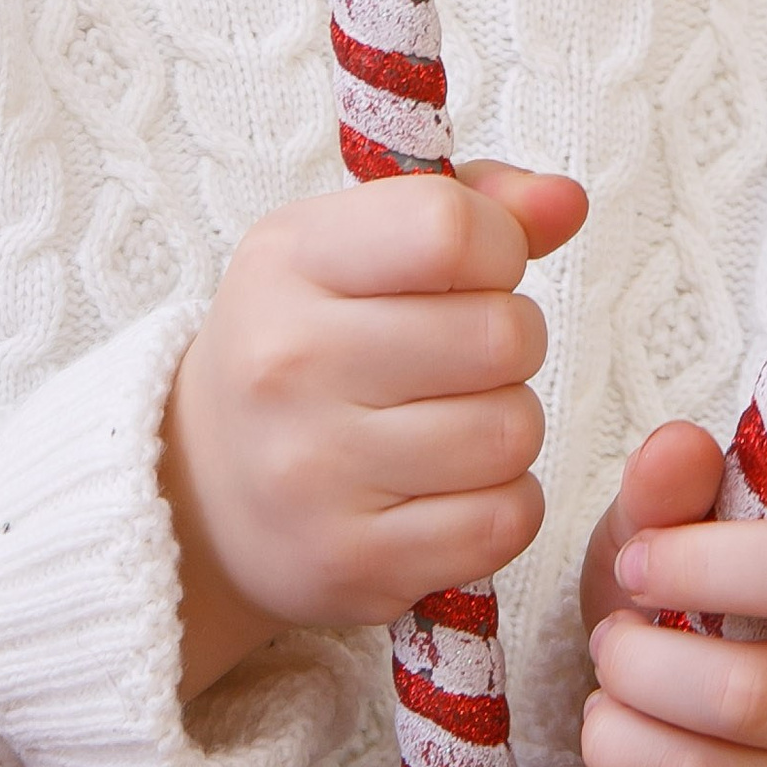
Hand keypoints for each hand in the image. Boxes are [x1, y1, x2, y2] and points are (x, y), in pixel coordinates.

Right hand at [163, 162, 586, 699]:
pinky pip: (504, 520)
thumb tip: (567, 203)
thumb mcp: (352, 246)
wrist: (198, 486)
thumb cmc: (301, 343)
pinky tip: (450, 485)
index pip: (449, 229)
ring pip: (511, 432)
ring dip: (507, 425)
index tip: (476, 270)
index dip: (499, 246)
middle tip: (462, 356)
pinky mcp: (353, 563)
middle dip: (510, 341)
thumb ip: (471, 206)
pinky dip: (503, 502)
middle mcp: (288, 364)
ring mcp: (315, 473)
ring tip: (452, 419)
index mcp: (288, 262)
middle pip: (500, 335)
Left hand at [576, 385, 766, 766]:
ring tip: (613, 654)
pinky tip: (613, 725)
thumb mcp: (662, 519)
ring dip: (645, 669)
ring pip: (752, 695)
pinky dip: (628, 749)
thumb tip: (676, 448)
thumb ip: (666, 483)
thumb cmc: (686, 588)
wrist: (669, 711)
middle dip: (701, 568)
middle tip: (634, 570)